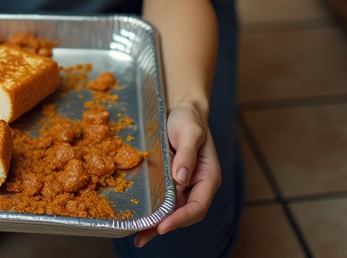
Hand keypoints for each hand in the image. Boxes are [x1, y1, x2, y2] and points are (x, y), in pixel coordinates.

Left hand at [134, 103, 220, 248]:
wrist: (180, 109)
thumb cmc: (189, 119)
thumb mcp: (190, 131)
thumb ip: (187, 153)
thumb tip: (181, 177)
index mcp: (208, 176)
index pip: (198, 206)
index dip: (181, 218)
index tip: (164, 225)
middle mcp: (197, 185)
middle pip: (184, 213)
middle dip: (166, 226)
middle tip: (144, 235)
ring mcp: (184, 185)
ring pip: (173, 211)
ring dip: (157, 224)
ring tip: (139, 236)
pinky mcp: (171, 181)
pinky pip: (164, 200)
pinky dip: (154, 211)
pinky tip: (141, 220)